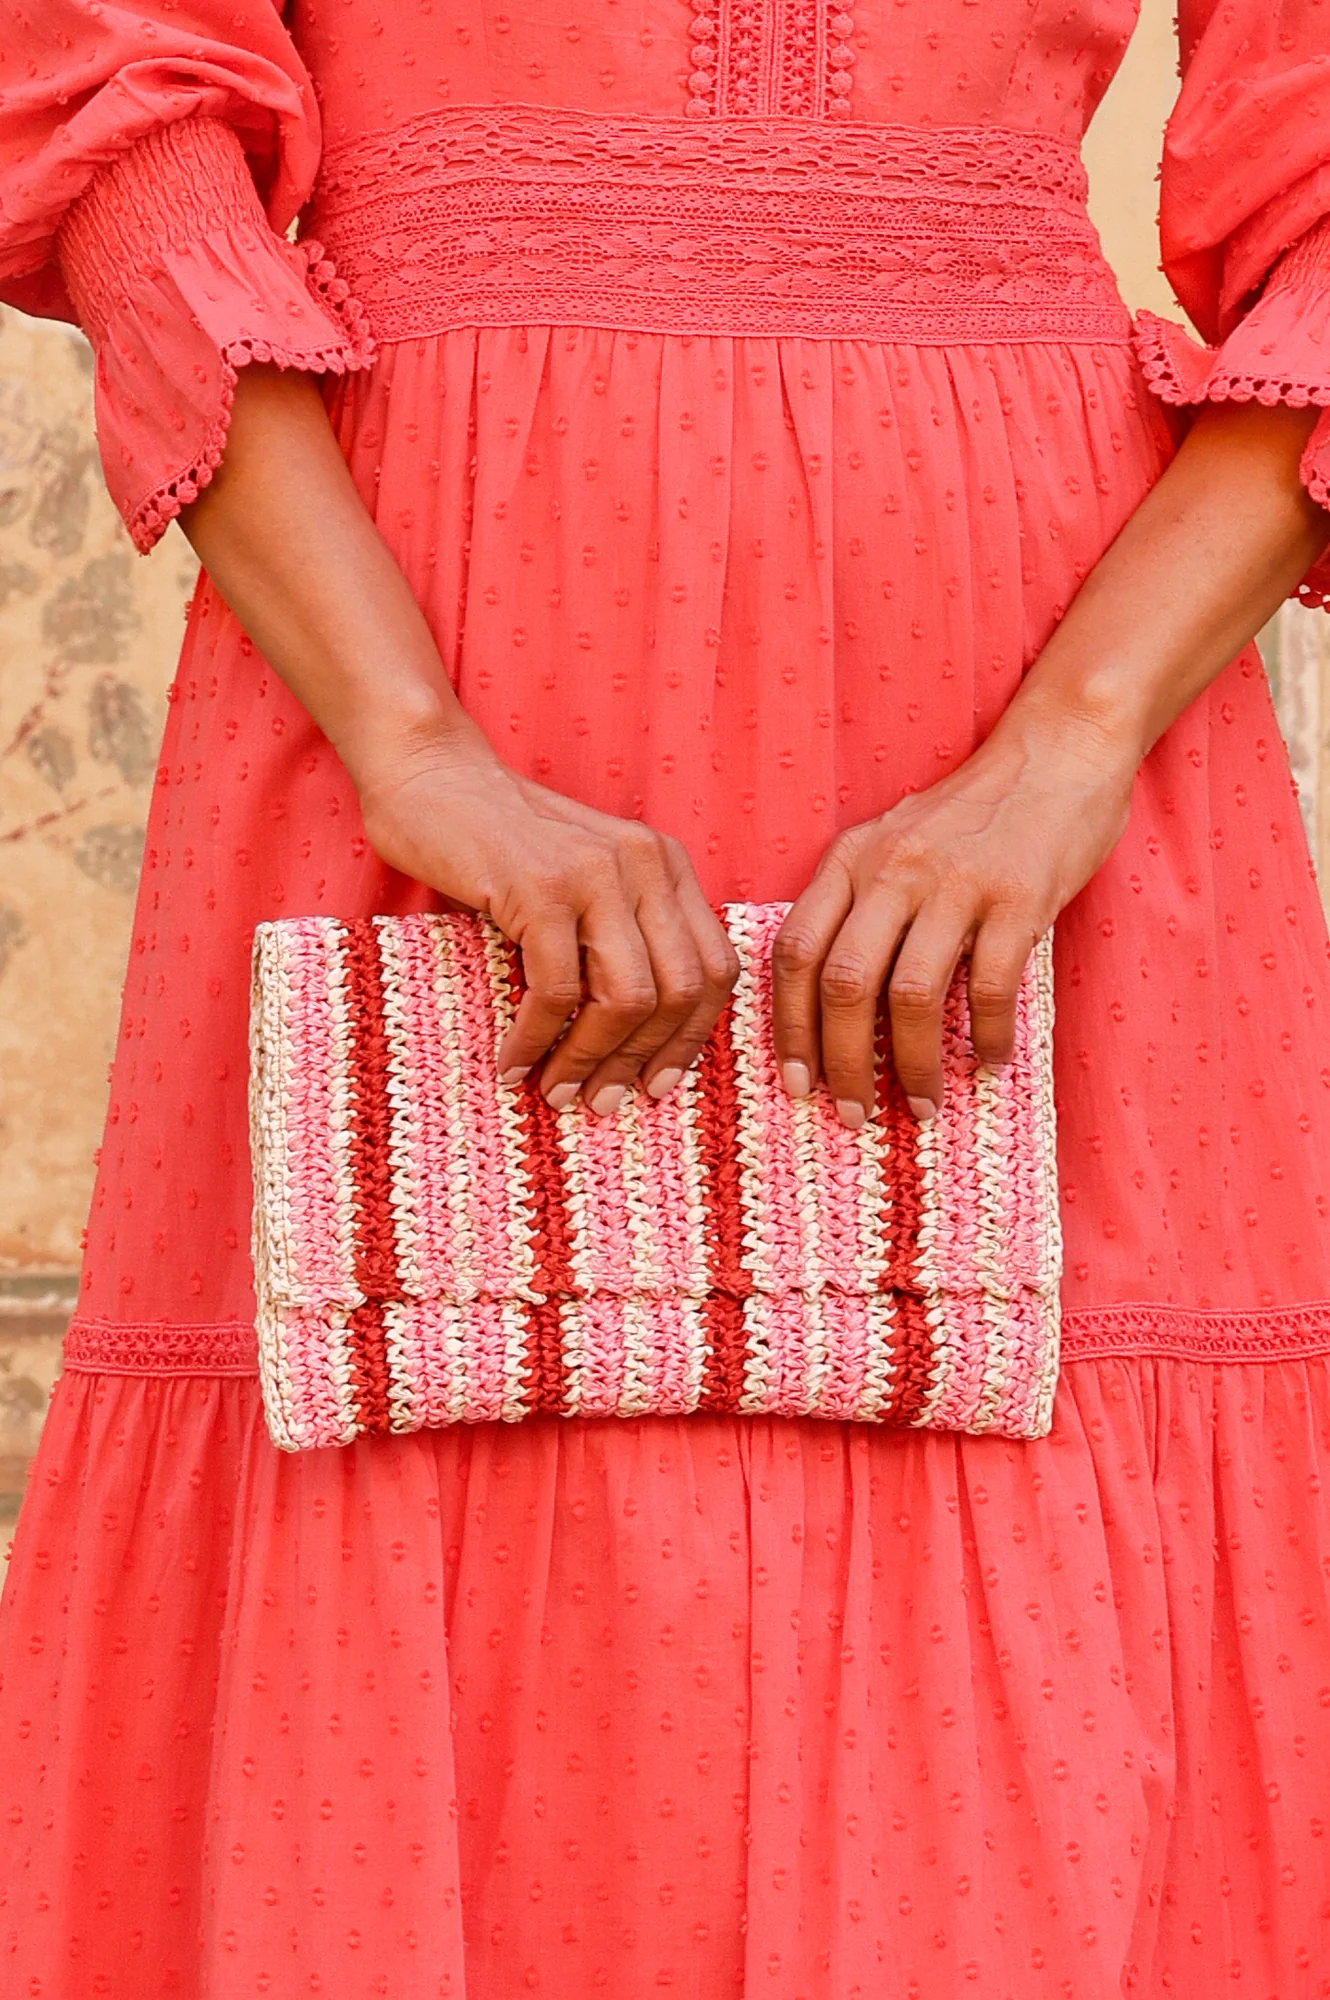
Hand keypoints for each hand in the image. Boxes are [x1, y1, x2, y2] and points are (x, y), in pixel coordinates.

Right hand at [357, 724, 738, 1112]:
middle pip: (680, 990)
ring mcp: (596, 873)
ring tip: (558, 1092)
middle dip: (644, 1060)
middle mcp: (645, 864)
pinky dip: (536, 1039)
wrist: (430, 776)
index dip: (692, 1038)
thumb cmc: (498, 843)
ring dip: (591, 1059)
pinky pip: (557, 990)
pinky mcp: (541, 888)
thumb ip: (616, 936)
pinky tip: (513, 1063)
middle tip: (603, 1102)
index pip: (715, 967)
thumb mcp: (582, 882)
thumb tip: (632, 1043)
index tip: (656, 1084)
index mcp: (666, 865)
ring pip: (628, 997)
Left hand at [771, 707, 1136, 1125]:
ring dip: (912, 1065)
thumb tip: (831, 1004)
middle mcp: (892, 869)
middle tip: (853, 1115)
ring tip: (923, 1106)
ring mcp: (955, 882)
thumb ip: (859, 903)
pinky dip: (987, 1037)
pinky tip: (990, 1063)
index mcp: (851, 859)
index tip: (796, 1081)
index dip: (789, 1027)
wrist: (1059, 750)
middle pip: (842, 983)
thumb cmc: (973, 811)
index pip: (795, 952)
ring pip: (910, 996)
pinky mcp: (1018, 896)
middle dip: (841, 1064)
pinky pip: (990, 987)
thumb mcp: (893, 842)